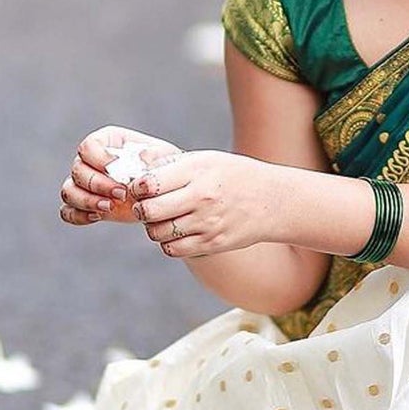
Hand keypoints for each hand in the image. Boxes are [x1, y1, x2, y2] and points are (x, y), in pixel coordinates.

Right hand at [60, 125, 181, 226]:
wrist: (168, 192)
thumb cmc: (165, 169)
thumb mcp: (163, 158)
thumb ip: (150, 156)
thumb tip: (137, 160)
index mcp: (106, 142)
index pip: (88, 147)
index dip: (98, 158)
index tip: (116, 168)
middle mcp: (90, 161)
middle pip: (77, 170)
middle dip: (97, 184)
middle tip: (121, 193)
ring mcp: (85, 184)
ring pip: (68, 191)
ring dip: (86, 200)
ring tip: (109, 207)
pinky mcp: (86, 206)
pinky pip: (68, 212)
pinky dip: (78, 215)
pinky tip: (98, 217)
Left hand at [128, 149, 277, 257]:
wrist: (272, 201)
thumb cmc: (233, 176)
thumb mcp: (205, 159)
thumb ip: (171, 164)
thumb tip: (136, 169)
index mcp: (197, 171)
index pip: (148, 184)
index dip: (136, 188)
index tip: (140, 188)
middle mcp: (202, 197)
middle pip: (149, 211)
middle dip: (140, 210)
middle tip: (145, 206)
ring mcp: (207, 223)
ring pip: (158, 233)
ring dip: (153, 227)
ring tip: (162, 219)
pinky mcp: (212, 243)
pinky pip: (173, 249)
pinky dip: (167, 243)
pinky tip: (176, 232)